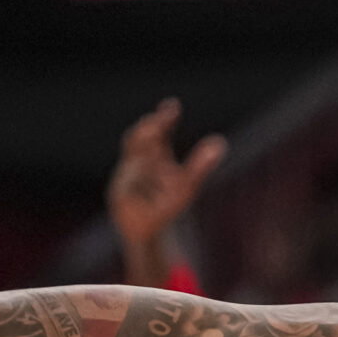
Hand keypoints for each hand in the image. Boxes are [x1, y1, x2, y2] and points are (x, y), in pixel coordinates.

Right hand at [108, 98, 226, 250]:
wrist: (147, 230)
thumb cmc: (167, 204)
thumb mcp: (186, 185)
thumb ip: (199, 165)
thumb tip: (220, 142)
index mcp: (152, 155)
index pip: (156, 130)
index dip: (162, 118)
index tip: (173, 106)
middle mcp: (135, 162)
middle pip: (137, 139)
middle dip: (146, 132)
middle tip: (158, 127)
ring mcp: (124, 178)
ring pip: (135, 166)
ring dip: (146, 168)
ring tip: (158, 183)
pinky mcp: (118, 197)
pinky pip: (129, 189)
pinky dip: (143, 192)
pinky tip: (152, 201)